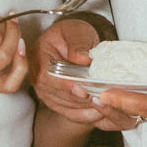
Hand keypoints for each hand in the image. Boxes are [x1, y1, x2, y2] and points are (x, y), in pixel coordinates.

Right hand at [33, 16, 141, 132]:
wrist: (73, 44)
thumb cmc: (73, 35)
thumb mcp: (76, 31)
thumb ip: (78, 43)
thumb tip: (82, 59)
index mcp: (37, 59)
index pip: (48, 78)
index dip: (66, 87)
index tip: (83, 92)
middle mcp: (39, 81)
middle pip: (60, 97)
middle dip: (83, 100)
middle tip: (105, 99)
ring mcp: (48, 95)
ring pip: (69, 108)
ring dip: (89, 108)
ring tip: (109, 105)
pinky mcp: (59, 105)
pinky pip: (74, 115)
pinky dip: (90, 116)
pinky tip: (104, 113)